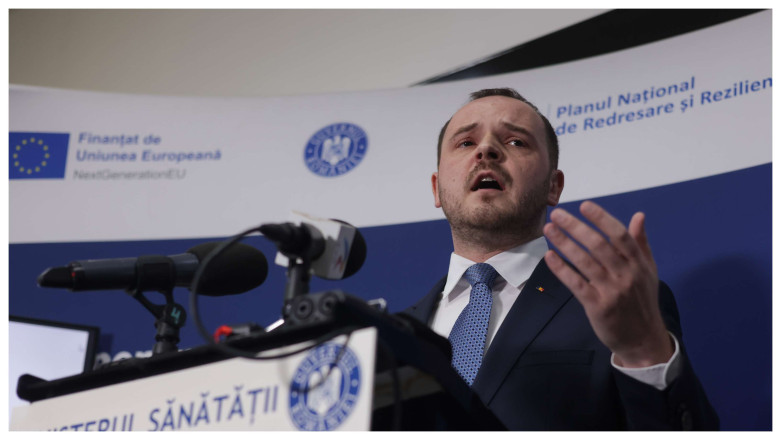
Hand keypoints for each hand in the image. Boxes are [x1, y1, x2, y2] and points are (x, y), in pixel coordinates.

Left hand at [543, 201, 672, 366]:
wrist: (643, 339)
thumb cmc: (642, 301)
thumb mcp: (648, 271)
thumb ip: (640, 243)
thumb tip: (639, 216)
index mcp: (638, 263)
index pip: (619, 235)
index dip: (601, 219)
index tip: (584, 205)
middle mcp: (626, 275)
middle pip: (598, 245)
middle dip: (576, 227)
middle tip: (557, 214)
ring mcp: (611, 291)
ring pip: (585, 262)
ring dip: (565, 243)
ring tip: (549, 229)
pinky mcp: (597, 306)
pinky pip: (576, 284)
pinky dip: (562, 269)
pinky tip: (549, 256)